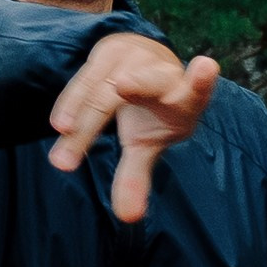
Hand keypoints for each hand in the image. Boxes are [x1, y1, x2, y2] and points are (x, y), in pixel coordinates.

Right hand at [48, 35, 219, 225]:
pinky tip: (60, 127)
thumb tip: (128, 217)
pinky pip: (84, 81)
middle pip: (144, 85)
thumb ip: (137, 176)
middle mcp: (161, 71)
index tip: (205, 67)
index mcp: (184, 97)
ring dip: (83, 120)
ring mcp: (134, 56)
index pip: (197, 89)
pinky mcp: (108, 50)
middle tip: (117, 100)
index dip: (202, 81)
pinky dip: (70, 104)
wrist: (139, 65)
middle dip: (131, 93)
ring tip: (64, 160)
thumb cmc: (150, 113)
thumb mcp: (148, 143)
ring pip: (106, 88)